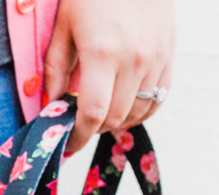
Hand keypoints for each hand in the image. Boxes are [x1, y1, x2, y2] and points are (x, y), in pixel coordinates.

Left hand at [41, 0, 175, 154]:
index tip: (66, 145)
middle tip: (77, 124)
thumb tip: (49, 105)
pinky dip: (139, 111)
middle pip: (114, 118)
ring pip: (136, 113)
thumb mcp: (64, 26)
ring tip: (99, 113)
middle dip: (93, 129)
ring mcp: (156, 59)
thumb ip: (54, 69)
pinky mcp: (169, 56)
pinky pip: (157, 99)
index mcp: (103, 54)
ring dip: (115, 121)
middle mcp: (134, 60)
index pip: (93, 114)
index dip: (78, 137)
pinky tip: (123, 107)